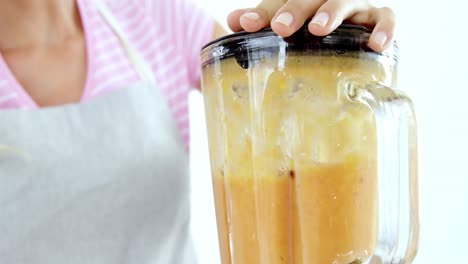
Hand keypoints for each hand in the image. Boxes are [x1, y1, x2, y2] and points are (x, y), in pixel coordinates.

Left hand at [227, 0, 394, 51]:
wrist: (342, 22)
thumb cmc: (309, 22)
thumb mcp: (284, 19)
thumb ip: (263, 19)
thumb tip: (233, 21)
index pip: (279, 1)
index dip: (262, 12)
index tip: (246, 24)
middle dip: (296, 9)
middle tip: (281, 27)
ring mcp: (354, 6)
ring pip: (348, 0)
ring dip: (333, 12)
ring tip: (319, 29)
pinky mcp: (377, 17)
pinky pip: (386, 18)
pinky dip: (384, 28)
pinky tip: (375, 45)